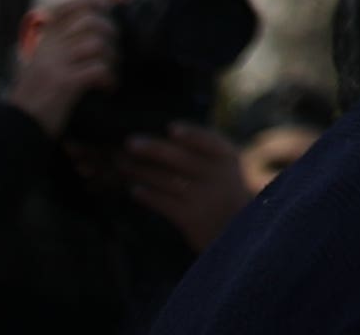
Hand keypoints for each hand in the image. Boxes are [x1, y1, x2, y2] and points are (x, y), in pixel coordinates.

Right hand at [4, 1, 117, 135]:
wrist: (16, 127)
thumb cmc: (34, 97)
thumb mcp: (41, 63)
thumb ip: (59, 44)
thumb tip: (90, 25)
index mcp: (45, 39)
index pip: (74, 5)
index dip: (96, 5)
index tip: (106, 15)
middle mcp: (49, 46)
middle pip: (91, 22)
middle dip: (111, 34)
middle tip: (112, 53)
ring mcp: (56, 64)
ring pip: (97, 44)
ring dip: (112, 59)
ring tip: (110, 73)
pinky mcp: (64, 83)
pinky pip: (98, 70)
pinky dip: (109, 79)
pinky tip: (107, 88)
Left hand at [113, 125, 254, 248]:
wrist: (238, 230)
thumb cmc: (225, 191)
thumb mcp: (226, 168)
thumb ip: (203, 153)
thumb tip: (165, 137)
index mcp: (228, 158)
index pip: (210, 142)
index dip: (191, 135)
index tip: (170, 128)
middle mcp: (216, 176)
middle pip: (180, 158)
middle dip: (153, 149)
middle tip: (129, 142)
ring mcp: (203, 198)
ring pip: (166, 180)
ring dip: (141, 171)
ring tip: (121, 163)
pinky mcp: (190, 219)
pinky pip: (163, 203)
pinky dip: (147, 195)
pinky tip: (133, 189)